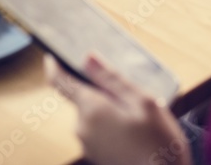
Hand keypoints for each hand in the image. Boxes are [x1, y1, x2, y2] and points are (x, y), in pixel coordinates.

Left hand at [45, 55, 188, 164]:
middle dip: (100, 93)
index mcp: (91, 109)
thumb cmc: (158, 145)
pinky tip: (133, 134)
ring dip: (108, 111)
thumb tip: (88, 58)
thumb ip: (112, 79)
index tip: (52, 56)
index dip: (54, 66)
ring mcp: (87, 144)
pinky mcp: (96, 155)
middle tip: (129, 97)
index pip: (60, 82)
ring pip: (92, 115)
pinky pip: (97, 131)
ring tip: (136, 120)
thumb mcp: (143, 103)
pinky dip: (110, 126)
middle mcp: (82, 127)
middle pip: (82, 98)